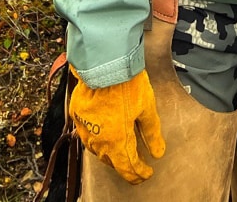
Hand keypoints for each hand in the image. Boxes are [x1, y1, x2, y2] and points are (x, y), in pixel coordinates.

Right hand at [68, 68, 165, 183]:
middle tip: (135, 164)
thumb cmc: (127, 82)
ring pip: (98, 150)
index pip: (129, 167)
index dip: (139, 174)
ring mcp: (85, 129)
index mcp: (117, 141)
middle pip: (113, 161)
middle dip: (125, 164)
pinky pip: (88, 134)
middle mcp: (99, 140)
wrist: (104, 62)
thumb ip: (152, 133)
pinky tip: (104, 133)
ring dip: (110, 153)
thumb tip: (158, 153)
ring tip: (121, 150)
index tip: (146, 173)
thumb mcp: (146, 107)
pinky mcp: (78, 116)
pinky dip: (98, 137)